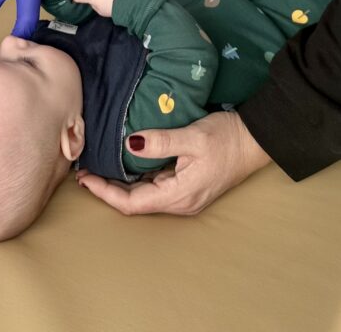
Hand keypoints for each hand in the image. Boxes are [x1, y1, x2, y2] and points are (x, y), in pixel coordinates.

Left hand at [75, 111, 270, 214]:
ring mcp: (186, 195)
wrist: (255, 139)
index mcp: (178, 195)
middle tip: (86, 171)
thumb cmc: (226, 137)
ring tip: (100, 165)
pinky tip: (128, 163)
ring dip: (122, 184)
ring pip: (146, 195)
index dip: (105, 192)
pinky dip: (138, 178)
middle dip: (108, 189)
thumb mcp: (192, 136)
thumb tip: (128, 145)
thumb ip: (160, 142)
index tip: (85, 178)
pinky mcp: (190, 185)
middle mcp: (180, 202)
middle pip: (136, 203)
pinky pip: (157, 186)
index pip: (132, 203)